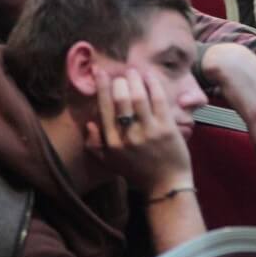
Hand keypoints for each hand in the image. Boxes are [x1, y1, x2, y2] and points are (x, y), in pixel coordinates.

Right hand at [85, 67, 192, 197]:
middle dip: (120, 82)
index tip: (100, 72)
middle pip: (120, 100)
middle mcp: (128, 137)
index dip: (101, 87)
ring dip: (135, 80)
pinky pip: (158, 100)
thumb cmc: (137, 172)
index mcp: (112, 144)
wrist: (166, 185)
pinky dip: (153, 85)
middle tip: (123, 74)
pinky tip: (150, 76)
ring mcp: (148, 132)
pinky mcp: (166, 128)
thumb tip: (89, 124)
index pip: (104, 109)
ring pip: (138, 97)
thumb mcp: (110, 163)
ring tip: (134, 72)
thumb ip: (95, 145)